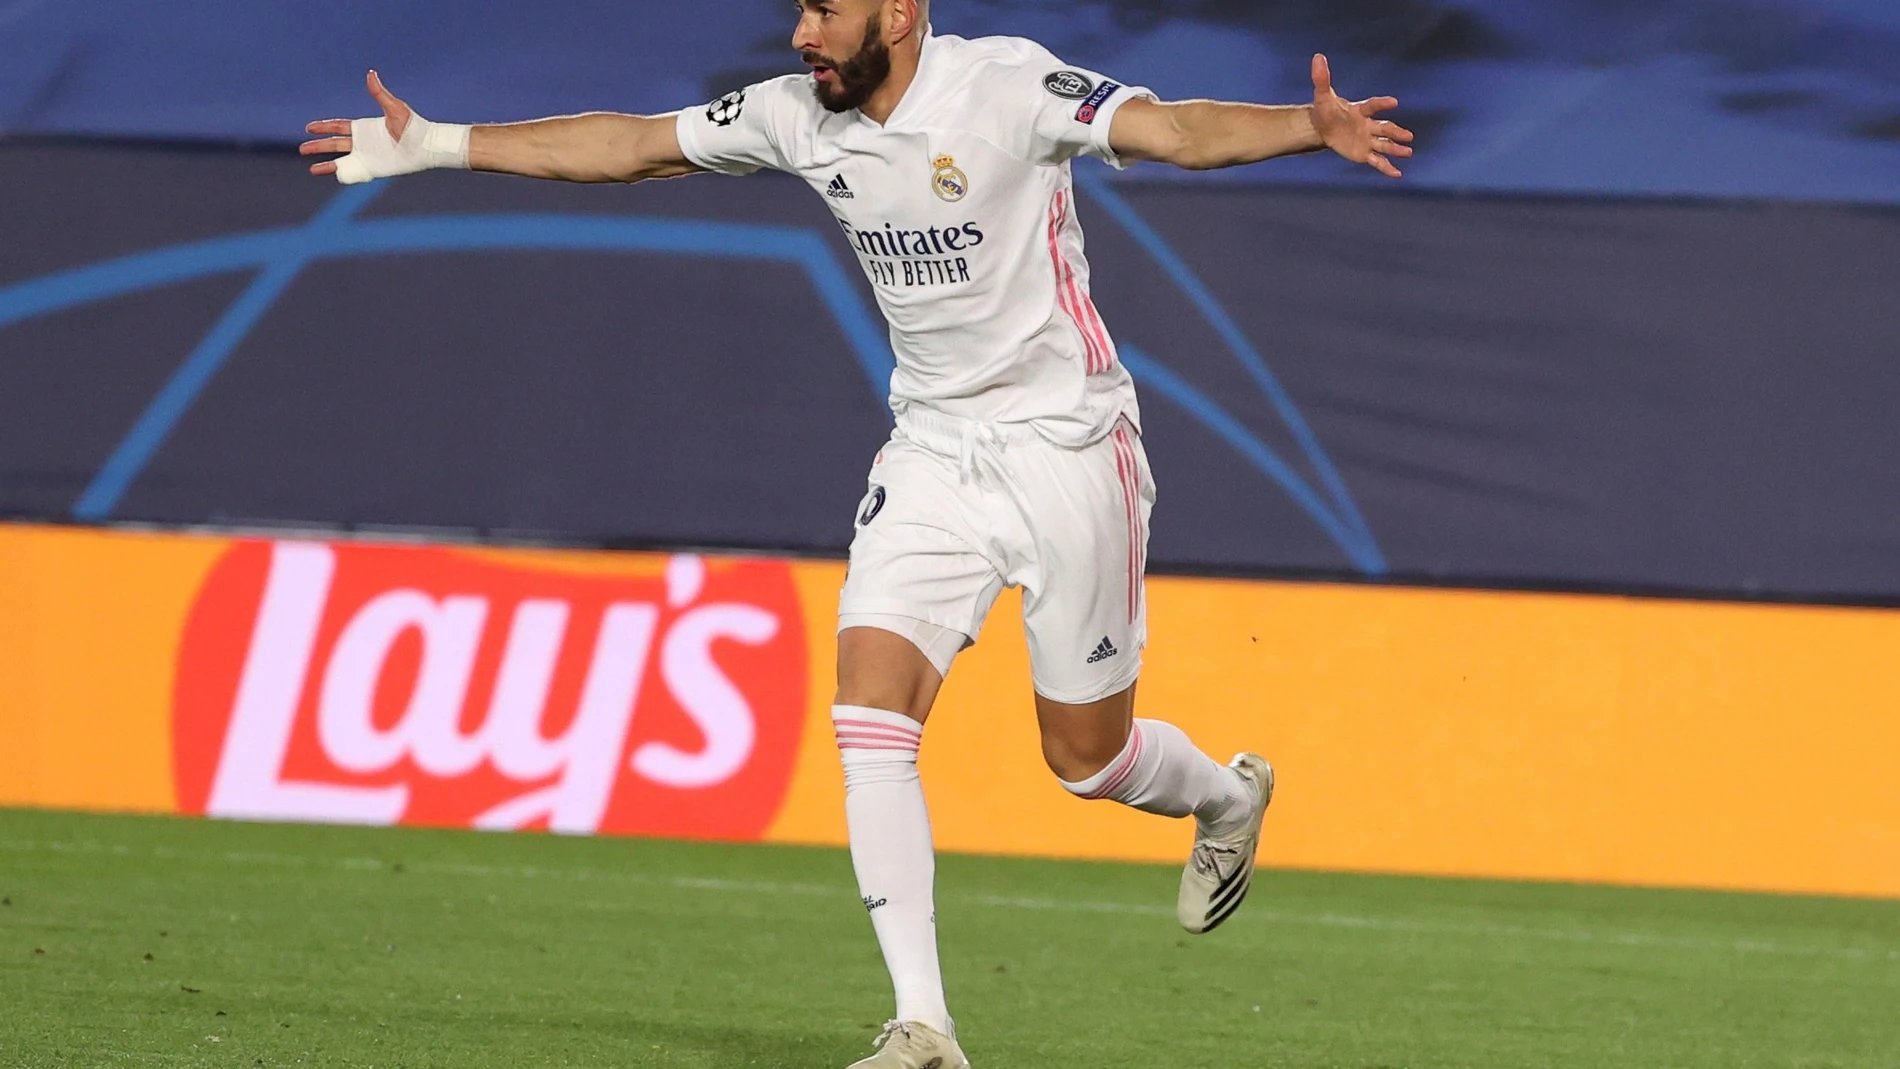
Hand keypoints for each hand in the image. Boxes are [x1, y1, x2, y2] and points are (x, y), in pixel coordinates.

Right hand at [301, 71, 413, 177]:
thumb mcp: (395, 108)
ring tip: (311, 169)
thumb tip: (371, 73)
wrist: (427, 147)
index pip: (339, 127)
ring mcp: (368, 157)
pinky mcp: (375, 169)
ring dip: (326, 165)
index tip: (309, 128)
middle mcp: (364, 143)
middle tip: (302, 149)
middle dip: (318, 146)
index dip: (324, 127)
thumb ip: (380, 94)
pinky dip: (343, 175)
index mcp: (365, 128)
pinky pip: (355, 173)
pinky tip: (332, 176)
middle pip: (335, 144)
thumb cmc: (414, 127)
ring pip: (341, 161)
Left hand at [1308, 54, 1413, 178]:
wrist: (1322, 127)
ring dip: (1396, 149)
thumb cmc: (1325, 110)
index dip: (1381, 104)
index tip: (1394, 102)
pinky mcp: (1364, 153)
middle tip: (1408, 136)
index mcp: (1360, 110)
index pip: (1372, 106)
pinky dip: (1387, 168)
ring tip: (1409, 152)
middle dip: (1396, 132)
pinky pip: (1377, 161)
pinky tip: (1397, 174)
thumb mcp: (1322, 95)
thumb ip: (1322, 78)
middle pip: (1384, 128)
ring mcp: (1367, 140)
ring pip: (1384, 145)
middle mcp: (1368, 125)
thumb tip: (1317, 57)